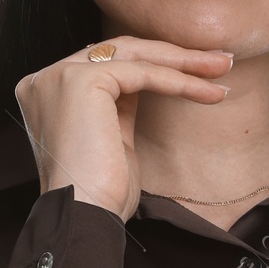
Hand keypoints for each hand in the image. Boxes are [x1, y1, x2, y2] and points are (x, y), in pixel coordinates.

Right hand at [15, 38, 233, 222]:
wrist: (83, 216)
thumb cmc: (100, 193)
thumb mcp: (111, 138)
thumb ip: (120, 106)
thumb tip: (151, 79)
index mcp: (48, 90)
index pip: (108, 62)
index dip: (155, 64)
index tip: (195, 72)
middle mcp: (47, 78)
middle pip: (121, 51)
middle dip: (174, 55)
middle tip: (217, 61)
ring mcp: (60, 76)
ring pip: (134, 55)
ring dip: (184, 62)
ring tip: (221, 69)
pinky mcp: (80, 81)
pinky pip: (141, 73)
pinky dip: (178, 81)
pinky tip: (206, 92)